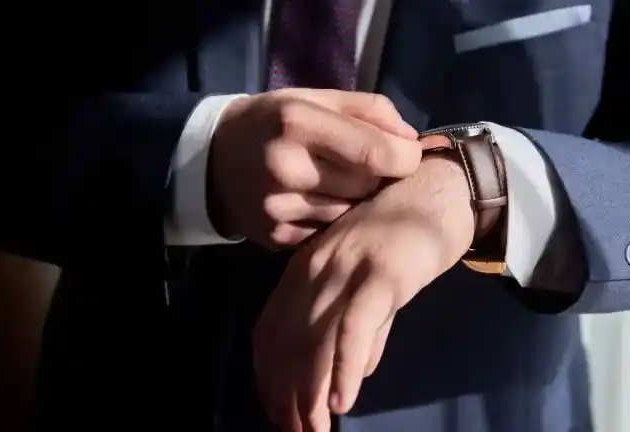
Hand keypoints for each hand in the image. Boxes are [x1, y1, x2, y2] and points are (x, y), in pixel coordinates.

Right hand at [207, 88, 420, 247]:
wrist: (214, 158)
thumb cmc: (276, 121)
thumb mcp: (317, 99)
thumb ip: (371, 111)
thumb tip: (414, 141)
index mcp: (298, 123)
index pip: (374, 153)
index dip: (404, 157)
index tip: (408, 155)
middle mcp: (286, 168)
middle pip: (366, 186)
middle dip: (376, 176)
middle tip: (364, 165)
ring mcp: (279, 208)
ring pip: (350, 213)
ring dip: (353, 200)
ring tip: (335, 183)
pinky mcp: (276, 237)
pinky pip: (328, 232)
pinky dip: (331, 219)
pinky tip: (315, 202)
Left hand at [252, 144, 475, 431]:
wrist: (442, 187)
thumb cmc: (407, 233)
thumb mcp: (374, 283)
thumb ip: (366, 327)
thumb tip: (358, 373)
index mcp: (305, 268)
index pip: (272, 330)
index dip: (270, 377)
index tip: (277, 412)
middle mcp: (315, 269)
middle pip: (289, 343)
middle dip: (288, 396)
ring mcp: (347, 270)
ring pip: (316, 340)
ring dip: (311, 394)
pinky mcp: (382, 274)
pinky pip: (355, 326)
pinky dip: (345, 366)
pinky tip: (344, 400)